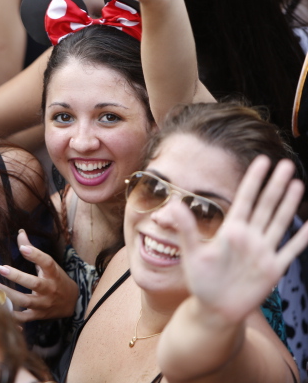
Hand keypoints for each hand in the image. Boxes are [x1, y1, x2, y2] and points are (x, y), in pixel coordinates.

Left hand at [0, 230, 77, 321]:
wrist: (72, 303)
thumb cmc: (56, 279)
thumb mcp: (49, 264)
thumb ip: (32, 250)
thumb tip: (20, 232)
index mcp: (53, 274)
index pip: (47, 262)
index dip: (36, 255)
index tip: (23, 248)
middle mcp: (50, 289)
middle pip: (34, 283)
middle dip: (17, 276)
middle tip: (1, 267)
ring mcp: (44, 304)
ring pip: (26, 301)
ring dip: (9, 294)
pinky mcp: (38, 315)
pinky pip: (23, 317)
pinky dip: (12, 315)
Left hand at [175, 156, 307, 324]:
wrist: (215, 308)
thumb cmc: (201, 280)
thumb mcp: (191, 252)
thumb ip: (186, 228)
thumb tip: (173, 204)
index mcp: (230, 230)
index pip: (245, 199)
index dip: (254, 180)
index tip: (262, 161)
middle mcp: (249, 237)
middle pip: (265, 206)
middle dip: (275, 185)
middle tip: (287, 164)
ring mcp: (262, 251)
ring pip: (279, 222)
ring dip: (288, 204)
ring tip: (297, 183)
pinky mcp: (272, 268)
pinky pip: (291, 250)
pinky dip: (302, 238)